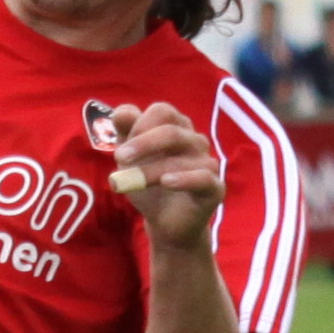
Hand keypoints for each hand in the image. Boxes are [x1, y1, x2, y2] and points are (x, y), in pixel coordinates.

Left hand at [107, 102, 222, 247]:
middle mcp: (194, 142)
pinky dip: (184, 179)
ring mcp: (207, 164)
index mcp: (175, 129)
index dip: (139, 124)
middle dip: (143, 143)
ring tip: (126, 183)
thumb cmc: (148, 183)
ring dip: (149, 170)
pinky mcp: (214, 188)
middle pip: (172, 131)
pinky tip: (166, 182)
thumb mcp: (130, 159)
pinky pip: (204, 178)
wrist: (165, 221)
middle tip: (119, 157)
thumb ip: (126, 133)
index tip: (120, 147)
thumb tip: (120, 111)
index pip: (162, 111)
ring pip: (181, 158)